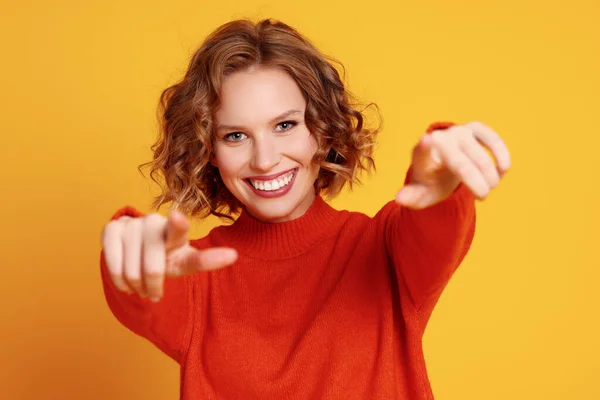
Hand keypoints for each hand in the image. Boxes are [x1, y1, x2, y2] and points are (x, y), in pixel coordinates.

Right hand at [101, 210, 237, 301]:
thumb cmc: (165, 257)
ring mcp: (132, 224)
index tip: (177, 218)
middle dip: (153, 287)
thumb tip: (233, 255)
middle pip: (153, 268)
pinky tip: (125, 282)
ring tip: (140, 285)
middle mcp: (154, 222)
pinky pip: (113, 265)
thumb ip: (206, 259)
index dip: (178, 224)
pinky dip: (120, 282)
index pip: (178, 229)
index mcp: (176, 230)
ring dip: (136, 287)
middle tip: (153, 292)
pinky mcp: (111, 228)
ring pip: (132, 272)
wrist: (137, 249)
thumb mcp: (185, 261)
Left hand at [395, 121, 510, 208]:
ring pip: (478, 153)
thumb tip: (400, 199)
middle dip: (476, 183)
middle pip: (460, 163)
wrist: (443, 166)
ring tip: (490, 187)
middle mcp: (440, 139)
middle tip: (483, 197)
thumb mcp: (421, 193)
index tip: (427, 140)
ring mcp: (458, 132)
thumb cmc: (431, 182)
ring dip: (489, 174)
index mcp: (423, 155)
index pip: (422, 151)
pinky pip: (490, 138)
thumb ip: (411, 197)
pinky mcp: (475, 129)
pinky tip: (503, 169)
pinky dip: (500, 153)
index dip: (425, 146)